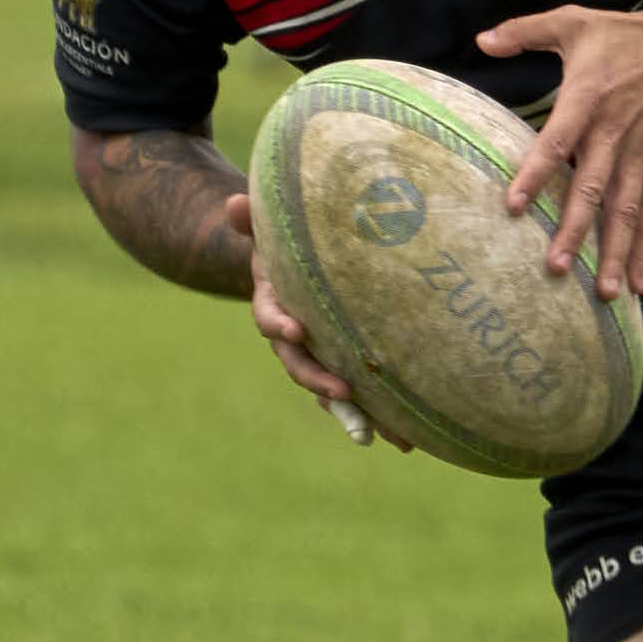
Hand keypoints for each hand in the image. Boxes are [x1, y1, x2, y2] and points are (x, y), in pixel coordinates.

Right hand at [234, 193, 408, 450]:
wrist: (295, 270)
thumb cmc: (288, 246)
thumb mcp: (272, 232)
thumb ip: (253, 222)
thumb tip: (235, 202)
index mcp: (274, 305)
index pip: (270, 319)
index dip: (280, 326)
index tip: (295, 331)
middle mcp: (293, 339)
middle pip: (300, 366)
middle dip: (319, 381)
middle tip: (341, 391)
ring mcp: (317, 356)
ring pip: (329, 391)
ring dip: (351, 414)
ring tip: (375, 435)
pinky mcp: (342, 366)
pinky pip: (358, 396)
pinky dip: (380, 416)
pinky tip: (407, 439)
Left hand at [477, 4, 642, 299]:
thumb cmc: (626, 35)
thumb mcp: (573, 22)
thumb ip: (525, 31)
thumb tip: (482, 40)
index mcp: (587, 101)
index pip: (556, 142)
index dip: (535, 174)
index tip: (514, 207)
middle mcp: (613, 135)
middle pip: (592, 190)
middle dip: (576, 231)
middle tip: (556, 267)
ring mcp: (640, 156)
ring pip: (625, 212)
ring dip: (616, 253)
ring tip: (606, 292)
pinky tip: (638, 284)